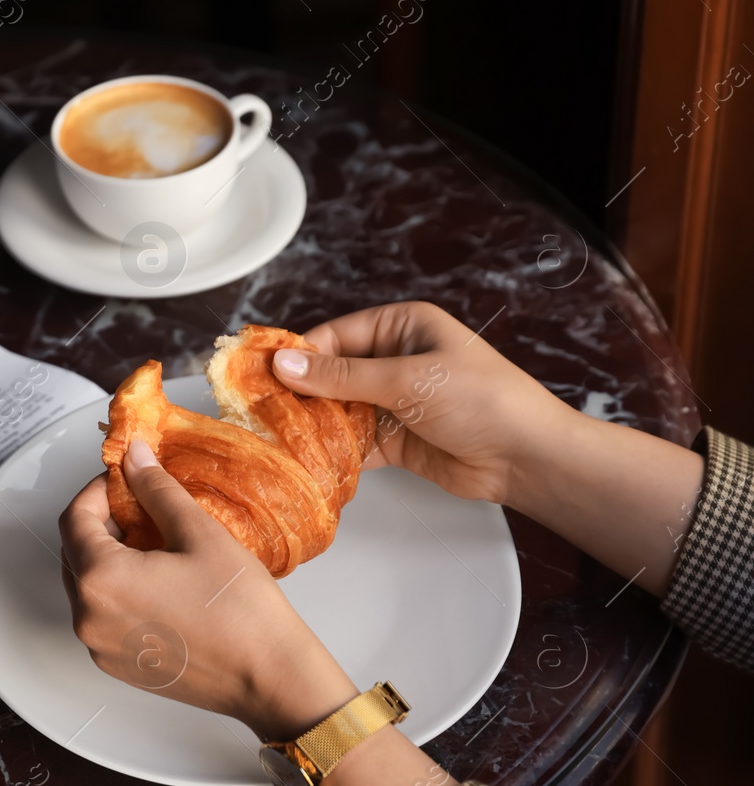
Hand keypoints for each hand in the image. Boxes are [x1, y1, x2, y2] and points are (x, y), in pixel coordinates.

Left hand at [58, 439, 357, 740]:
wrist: (269, 677)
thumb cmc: (241, 610)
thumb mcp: (198, 533)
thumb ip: (156, 489)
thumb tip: (134, 456)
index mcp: (100, 580)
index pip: (74, 518)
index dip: (98, 491)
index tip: (127, 480)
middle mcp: (87, 618)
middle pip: (74, 553)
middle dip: (103, 523)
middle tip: (143, 509)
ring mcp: (99, 646)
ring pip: (87, 585)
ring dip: (110, 557)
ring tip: (156, 545)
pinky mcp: (116, 665)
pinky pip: (102, 616)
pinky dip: (119, 591)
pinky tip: (159, 582)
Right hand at [269, 301, 578, 508]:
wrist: (527, 458)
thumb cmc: (482, 400)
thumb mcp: (407, 380)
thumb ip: (341, 377)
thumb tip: (283, 364)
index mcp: (402, 327)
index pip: (335, 336)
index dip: (299, 356)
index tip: (261, 375)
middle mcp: (394, 360)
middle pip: (331, 374)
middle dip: (300, 393)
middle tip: (258, 410)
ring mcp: (393, 401)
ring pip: (338, 409)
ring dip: (312, 424)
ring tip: (273, 437)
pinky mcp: (394, 440)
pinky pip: (352, 441)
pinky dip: (331, 450)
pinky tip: (305, 458)